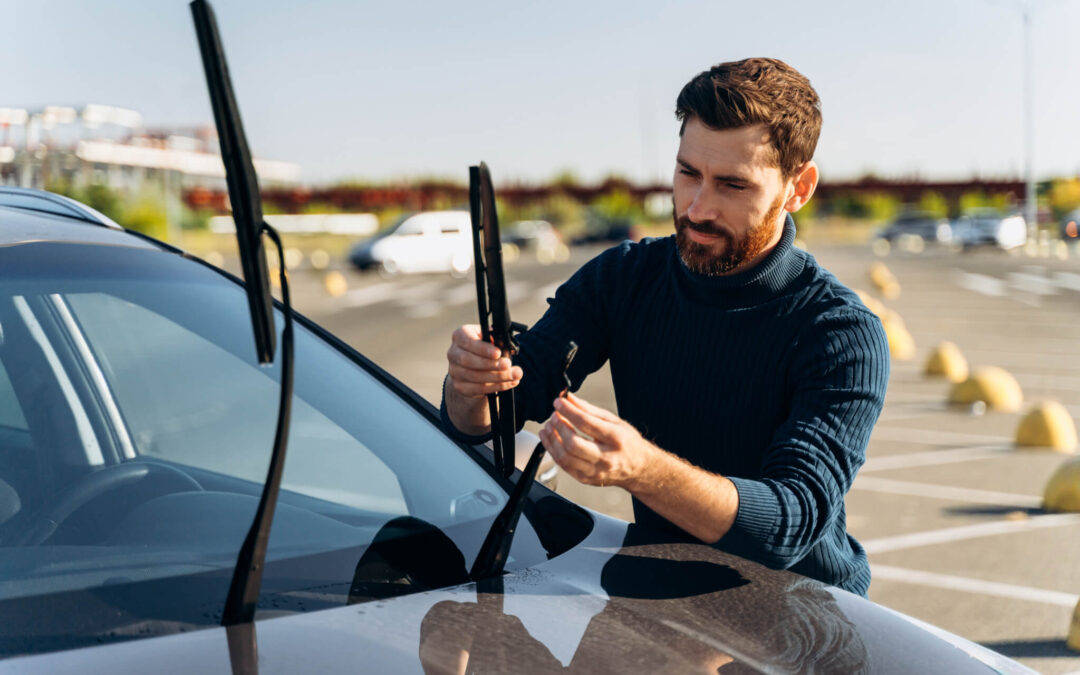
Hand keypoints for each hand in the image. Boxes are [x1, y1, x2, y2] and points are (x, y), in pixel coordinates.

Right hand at [445, 324, 522, 398]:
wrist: (474, 367)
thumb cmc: (485, 349)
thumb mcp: (489, 339)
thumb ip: (495, 340)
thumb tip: (506, 347)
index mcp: (460, 336)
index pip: (467, 341)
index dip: (483, 348)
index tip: (498, 353)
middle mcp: (453, 353)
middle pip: (468, 360)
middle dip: (491, 364)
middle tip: (508, 365)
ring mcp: (454, 371)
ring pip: (474, 376)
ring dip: (497, 377)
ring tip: (514, 375)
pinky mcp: (460, 386)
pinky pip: (478, 388)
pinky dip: (497, 386)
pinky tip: (509, 383)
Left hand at [538, 392, 654, 488]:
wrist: (638, 468)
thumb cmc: (627, 442)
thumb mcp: (613, 421)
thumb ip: (589, 409)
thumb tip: (569, 398)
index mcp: (616, 439)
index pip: (586, 423)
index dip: (568, 411)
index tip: (559, 402)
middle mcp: (606, 458)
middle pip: (573, 444)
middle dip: (559, 426)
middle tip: (554, 415)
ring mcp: (595, 472)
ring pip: (565, 457)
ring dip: (552, 439)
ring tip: (549, 426)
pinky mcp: (586, 479)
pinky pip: (563, 465)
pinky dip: (553, 450)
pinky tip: (550, 439)